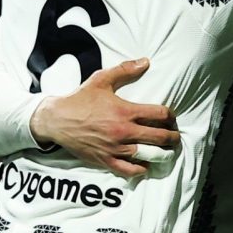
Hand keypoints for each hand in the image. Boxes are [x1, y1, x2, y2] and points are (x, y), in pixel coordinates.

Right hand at [30, 58, 178, 177]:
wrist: (57, 119)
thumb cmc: (80, 99)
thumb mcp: (101, 80)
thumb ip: (124, 70)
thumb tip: (146, 62)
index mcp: (125, 111)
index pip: (160, 114)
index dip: (170, 116)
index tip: (171, 117)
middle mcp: (123, 131)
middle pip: (160, 137)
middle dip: (172, 137)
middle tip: (175, 136)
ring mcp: (115, 148)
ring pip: (149, 155)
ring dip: (162, 154)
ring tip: (166, 152)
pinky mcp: (106, 160)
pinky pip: (130, 170)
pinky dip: (141, 169)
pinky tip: (146, 165)